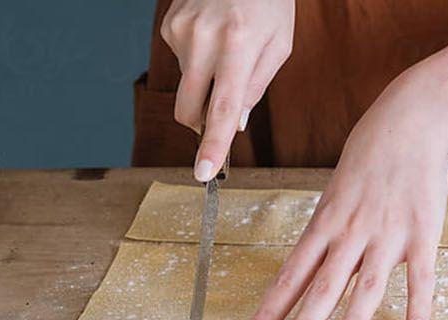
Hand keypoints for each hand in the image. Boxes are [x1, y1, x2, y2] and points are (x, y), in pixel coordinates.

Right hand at [160, 0, 293, 180]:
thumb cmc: (269, 3)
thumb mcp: (279, 45)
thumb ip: (256, 87)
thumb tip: (232, 124)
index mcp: (239, 45)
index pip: (222, 108)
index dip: (212, 145)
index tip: (204, 173)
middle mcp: (204, 39)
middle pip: (189, 109)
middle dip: (202, 123)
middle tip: (221, 113)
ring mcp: (181, 31)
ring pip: (186, 87)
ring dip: (205, 82)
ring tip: (226, 48)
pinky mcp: (168, 26)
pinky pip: (181, 63)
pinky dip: (198, 60)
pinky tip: (212, 36)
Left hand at [239, 91, 447, 319]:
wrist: (410, 121)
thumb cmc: (369, 157)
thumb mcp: (335, 193)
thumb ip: (328, 233)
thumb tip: (310, 270)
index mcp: (325, 223)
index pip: (291, 273)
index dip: (271, 308)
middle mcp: (351, 232)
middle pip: (322, 285)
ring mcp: (387, 233)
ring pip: (366, 285)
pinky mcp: (423, 231)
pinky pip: (421, 275)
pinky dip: (419, 304)